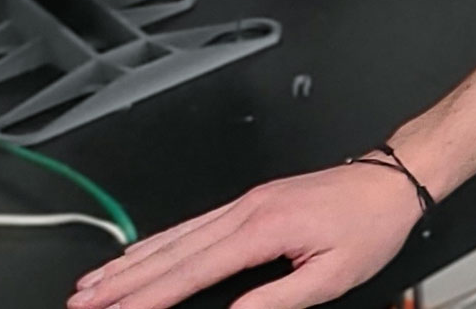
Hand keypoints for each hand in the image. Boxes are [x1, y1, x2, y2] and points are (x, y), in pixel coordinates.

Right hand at [69, 161, 421, 308]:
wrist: (394, 179)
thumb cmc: (371, 223)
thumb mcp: (332, 275)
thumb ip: (278, 299)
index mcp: (264, 229)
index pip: (190, 272)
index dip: (147, 298)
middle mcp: (248, 210)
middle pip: (170, 252)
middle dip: (121, 282)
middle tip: (81, 303)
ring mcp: (247, 203)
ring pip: (176, 236)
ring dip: (131, 261)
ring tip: (94, 284)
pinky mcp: (253, 202)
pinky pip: (194, 223)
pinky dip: (159, 241)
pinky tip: (140, 253)